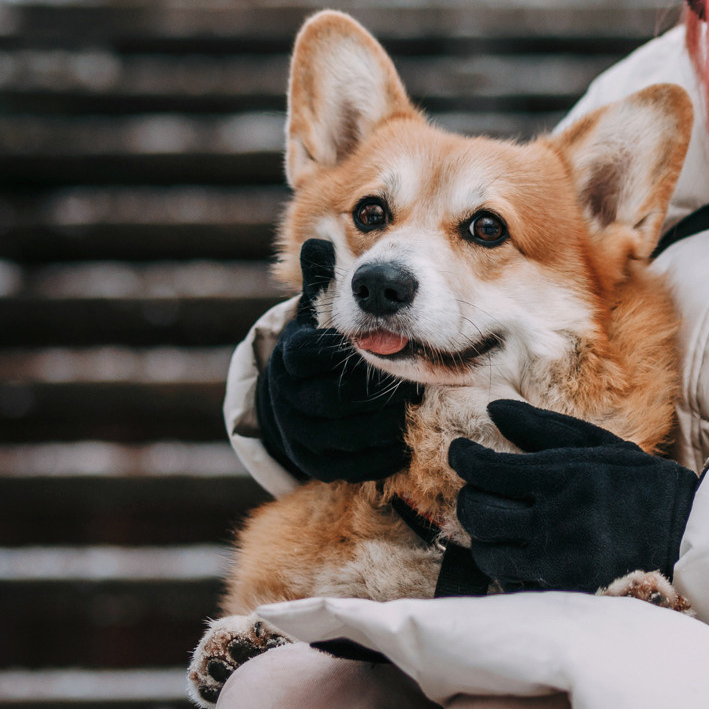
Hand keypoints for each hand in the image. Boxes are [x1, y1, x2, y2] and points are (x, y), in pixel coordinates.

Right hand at [255, 239, 419, 481]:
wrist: (293, 402)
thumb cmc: (318, 347)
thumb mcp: (316, 312)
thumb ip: (321, 281)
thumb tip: (317, 243)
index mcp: (291, 357)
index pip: (317, 354)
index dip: (358, 352)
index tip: (392, 346)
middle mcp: (289, 400)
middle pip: (342, 400)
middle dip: (382, 392)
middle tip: (418, 381)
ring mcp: (301, 436)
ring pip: (353, 435)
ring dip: (389, 424)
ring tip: (416, 407)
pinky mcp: (317, 465)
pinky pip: (357, 465)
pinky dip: (386, 454)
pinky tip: (405, 438)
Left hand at [449, 400, 698, 592]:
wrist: (687, 539)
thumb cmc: (643, 485)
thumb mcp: (599, 445)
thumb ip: (543, 427)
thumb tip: (495, 408)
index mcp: (563, 477)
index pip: (487, 469)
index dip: (462, 458)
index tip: (460, 452)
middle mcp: (555, 521)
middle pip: (478, 514)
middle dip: (467, 498)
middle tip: (475, 489)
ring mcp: (558, 562)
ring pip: (487, 553)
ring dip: (482, 536)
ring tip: (497, 522)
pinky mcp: (563, 591)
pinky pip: (513, 580)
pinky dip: (507, 563)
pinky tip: (520, 549)